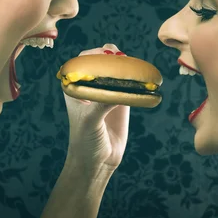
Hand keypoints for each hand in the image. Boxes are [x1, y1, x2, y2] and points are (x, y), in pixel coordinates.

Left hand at [62, 43, 130, 177]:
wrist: (97, 162)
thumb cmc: (85, 141)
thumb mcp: (90, 121)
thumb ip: (102, 104)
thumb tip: (119, 90)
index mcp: (75, 88)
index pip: (82, 62)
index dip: (94, 55)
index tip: (106, 54)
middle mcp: (91, 88)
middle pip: (101, 62)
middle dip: (111, 56)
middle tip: (121, 57)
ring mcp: (107, 94)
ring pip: (116, 72)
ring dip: (125, 66)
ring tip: (133, 66)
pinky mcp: (121, 103)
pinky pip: (129, 86)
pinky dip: (136, 80)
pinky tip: (142, 78)